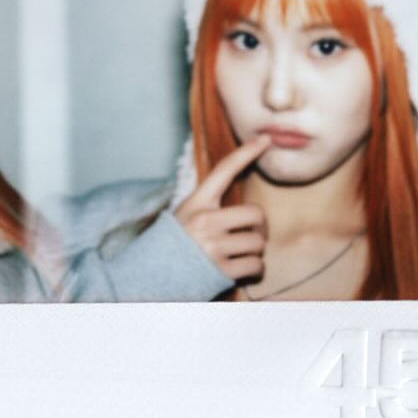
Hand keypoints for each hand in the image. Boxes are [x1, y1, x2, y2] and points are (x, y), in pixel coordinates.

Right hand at [173, 135, 270, 281]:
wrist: (152, 277)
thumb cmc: (174, 244)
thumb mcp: (186, 216)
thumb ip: (210, 207)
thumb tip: (243, 205)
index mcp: (196, 203)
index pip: (224, 171)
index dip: (246, 152)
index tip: (265, 139)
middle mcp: (205, 222)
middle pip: (255, 214)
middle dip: (261, 227)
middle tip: (254, 233)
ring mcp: (213, 246)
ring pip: (258, 243)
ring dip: (255, 251)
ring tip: (238, 254)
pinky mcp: (220, 271)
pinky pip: (256, 266)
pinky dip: (254, 269)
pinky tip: (240, 268)